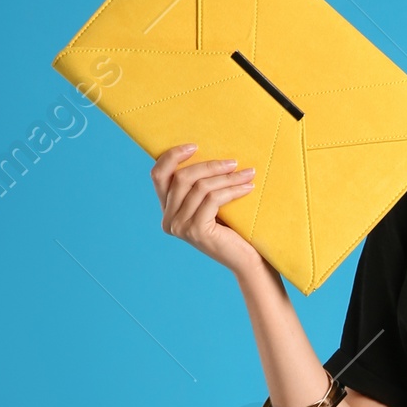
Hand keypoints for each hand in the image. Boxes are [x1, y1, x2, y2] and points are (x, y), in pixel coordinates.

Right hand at [151, 143, 270, 280]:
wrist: (247, 260)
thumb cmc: (232, 229)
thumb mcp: (210, 203)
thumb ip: (199, 186)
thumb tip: (203, 151)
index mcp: (167, 210)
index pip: (158, 176)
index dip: (172, 156)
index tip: (194, 145)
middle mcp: (168, 220)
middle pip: (182, 178)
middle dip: (210, 166)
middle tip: (233, 162)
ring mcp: (180, 227)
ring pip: (200, 187)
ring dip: (226, 177)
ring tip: (247, 174)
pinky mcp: (196, 230)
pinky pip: (212, 199)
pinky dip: (231, 190)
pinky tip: (247, 188)